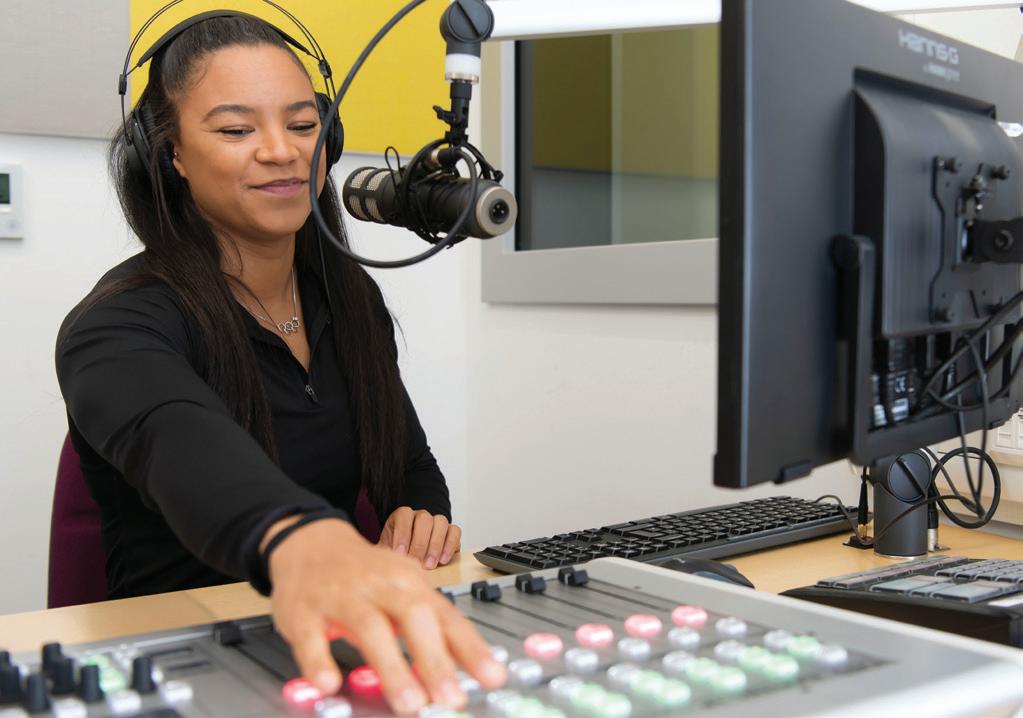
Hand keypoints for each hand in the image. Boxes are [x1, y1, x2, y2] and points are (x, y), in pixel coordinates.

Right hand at [267, 518, 505, 714]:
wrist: (310, 543)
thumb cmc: (366, 574)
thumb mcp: (405, 590)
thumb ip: (432, 627)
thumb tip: (469, 666)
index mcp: (410, 584)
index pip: (447, 616)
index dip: (471, 648)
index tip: (493, 676)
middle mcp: (380, 587)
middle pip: (413, 616)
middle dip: (434, 659)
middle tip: (450, 698)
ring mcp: (342, 597)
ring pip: (369, 628)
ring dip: (391, 666)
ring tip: (409, 703)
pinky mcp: (303, 612)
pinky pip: (311, 638)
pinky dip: (319, 661)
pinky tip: (328, 684)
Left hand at [378, 506, 461, 568]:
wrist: (412, 557)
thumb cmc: (399, 553)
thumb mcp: (386, 552)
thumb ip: (384, 554)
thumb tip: (380, 561)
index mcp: (403, 516)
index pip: (404, 516)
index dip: (402, 533)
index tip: (400, 553)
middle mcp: (421, 516)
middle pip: (424, 520)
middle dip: (420, 543)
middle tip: (416, 562)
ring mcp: (437, 521)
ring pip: (440, 523)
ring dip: (435, 545)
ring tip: (429, 564)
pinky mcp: (451, 531)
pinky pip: (454, 532)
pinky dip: (450, 545)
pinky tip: (443, 560)